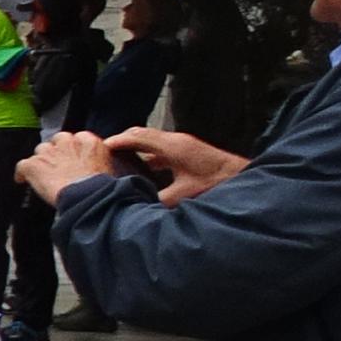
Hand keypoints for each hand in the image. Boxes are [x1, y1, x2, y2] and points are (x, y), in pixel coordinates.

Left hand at [14, 130, 113, 205]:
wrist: (88, 196)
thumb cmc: (101, 188)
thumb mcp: (110, 168)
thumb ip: (98, 161)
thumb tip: (95, 168)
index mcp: (88, 141)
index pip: (75, 138)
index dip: (71, 151)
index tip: (71, 160)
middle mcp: (66, 142)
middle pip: (55, 142)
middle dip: (55, 153)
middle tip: (58, 169)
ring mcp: (48, 152)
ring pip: (39, 152)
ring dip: (41, 162)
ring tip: (44, 176)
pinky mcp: (34, 165)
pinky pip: (22, 166)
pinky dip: (21, 173)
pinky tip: (22, 180)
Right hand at [102, 126, 244, 204]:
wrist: (243, 178)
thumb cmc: (217, 183)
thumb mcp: (183, 196)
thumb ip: (157, 200)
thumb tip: (136, 207)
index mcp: (172, 147)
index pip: (136, 137)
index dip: (115, 142)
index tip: (98, 148)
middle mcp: (176, 140)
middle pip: (141, 134)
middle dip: (121, 141)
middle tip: (102, 152)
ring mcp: (182, 144)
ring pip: (150, 140)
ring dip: (134, 146)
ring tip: (117, 158)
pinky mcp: (187, 150)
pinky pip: (160, 147)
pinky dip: (147, 154)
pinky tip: (142, 168)